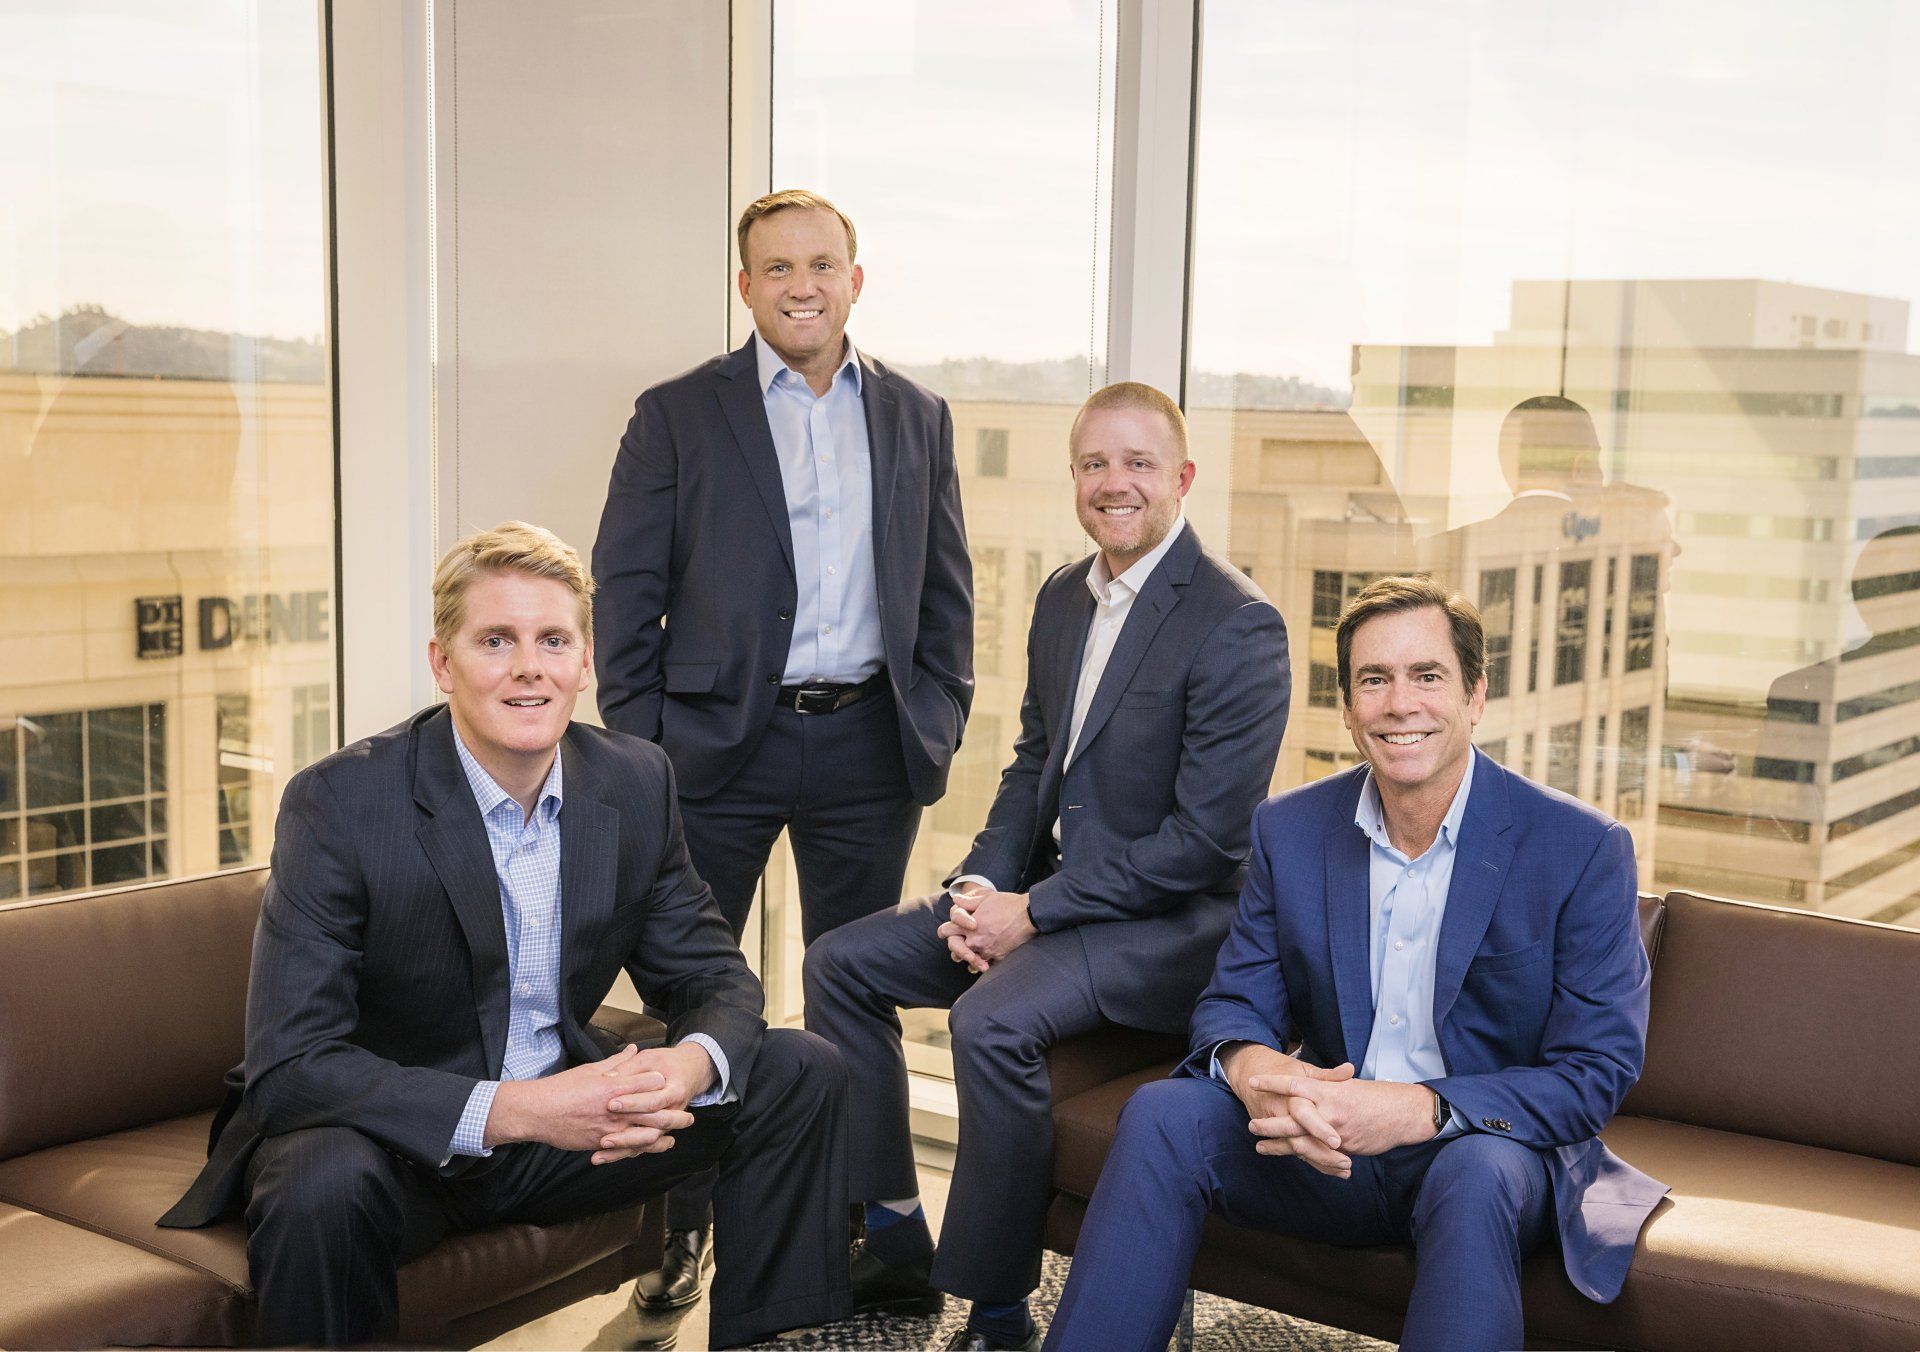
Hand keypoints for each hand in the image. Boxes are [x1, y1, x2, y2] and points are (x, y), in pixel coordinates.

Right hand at [483, 1043, 701, 1162]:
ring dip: (665, 1137)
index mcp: (615, 1086)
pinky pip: (628, 1149)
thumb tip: (633, 1050)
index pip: (651, 1083)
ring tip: (676, 1136)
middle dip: (675, 1115)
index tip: (671, 1083)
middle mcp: (617, 1109)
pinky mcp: (601, 1143)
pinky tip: (653, 1148)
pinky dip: (644, 1149)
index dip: (663, 1082)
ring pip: (647, 1135)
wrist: (537, 1112)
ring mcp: (610, 1129)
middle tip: (690, 1116)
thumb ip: (617, 1063)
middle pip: (656, 1112)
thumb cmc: (562, 1088)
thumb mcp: (591, 1070)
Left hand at [592, 1042, 715, 1162]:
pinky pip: (639, 1147)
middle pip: (653, 1131)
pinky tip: (602, 1156)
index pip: (653, 1102)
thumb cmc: (667, 1063)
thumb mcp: (650, 1058)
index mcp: (675, 1092)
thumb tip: (608, 1076)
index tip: (611, 1104)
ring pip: (645, 1144)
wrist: (689, 1072)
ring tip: (599, 1153)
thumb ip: (629, 1066)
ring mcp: (665, 1126)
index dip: (633, 1104)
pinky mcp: (655, 1132)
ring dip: (622, 1150)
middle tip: (604, 1137)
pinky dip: (621, 1153)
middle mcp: (673, 1113)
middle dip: (626, 1135)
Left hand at [939, 890, 1035, 965]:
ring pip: (971, 960)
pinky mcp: (999, 957)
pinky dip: (985, 962)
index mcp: (968, 926)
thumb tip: (955, 899)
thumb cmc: (1007, 904)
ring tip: (973, 955)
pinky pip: (987, 964)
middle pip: (956, 950)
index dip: (945, 930)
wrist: (1028, 914)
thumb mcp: (985, 898)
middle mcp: (975, 940)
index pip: (946, 931)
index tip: (947, 931)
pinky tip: (986, 960)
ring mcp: (987, 950)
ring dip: (971, 957)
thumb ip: (968, 902)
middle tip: (959, 947)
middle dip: (957, 947)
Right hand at [1220, 1043, 1356, 1176]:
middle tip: (1346, 1163)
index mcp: (1291, 1095)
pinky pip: (1294, 1153)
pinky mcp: (1275, 1136)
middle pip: (1299, 1138)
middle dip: (1321, 1153)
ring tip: (1345, 1170)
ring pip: (1296, 1150)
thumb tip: (1350, 1070)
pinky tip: (1334, 1171)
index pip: (1303, 1114)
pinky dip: (1314, 1163)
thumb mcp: (1305, 1070)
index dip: (1319, 1128)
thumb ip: (1328, 1075)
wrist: (1248, 1075)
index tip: (1337, 1142)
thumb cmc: (1283, 1070)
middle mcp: (1282, 1113)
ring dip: (1321, 1162)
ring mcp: (1276, 1126)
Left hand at [1267, 1073, 1437, 1159]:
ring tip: (1260, 1147)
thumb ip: (1326, 1085)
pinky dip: (1302, 1158)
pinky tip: (1288, 1157)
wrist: (1402, 1114)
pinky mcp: (1344, 1149)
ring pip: (1302, 1142)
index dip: (1273, 1083)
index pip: (1294, 1085)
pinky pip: (1319, 1156)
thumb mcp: (1347, 1086)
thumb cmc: (1373, 1097)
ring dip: (1279, 1146)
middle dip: (1270, 1124)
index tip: (1253, 1081)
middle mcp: (1329, 1111)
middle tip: (1251, 1125)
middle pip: (1292, 1119)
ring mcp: (1336, 1132)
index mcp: (1328, 1091)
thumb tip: (1305, 1083)